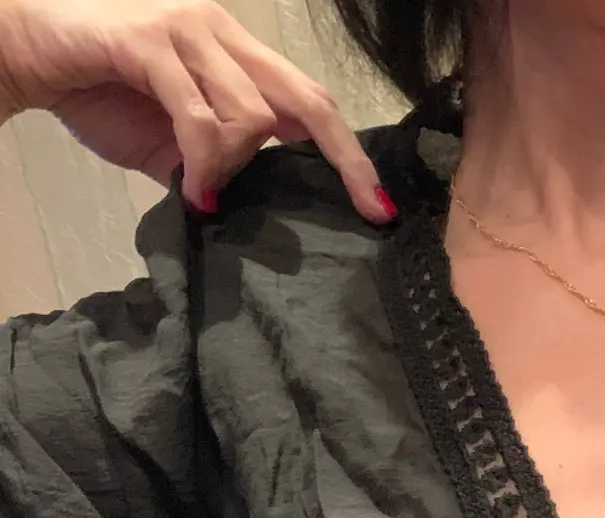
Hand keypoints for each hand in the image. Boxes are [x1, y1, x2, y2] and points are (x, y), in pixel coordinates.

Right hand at [0, 0, 391, 221]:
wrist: (30, 55)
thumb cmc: (101, 92)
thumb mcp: (175, 144)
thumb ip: (220, 165)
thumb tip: (256, 209)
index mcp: (235, 52)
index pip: (311, 101)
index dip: (350, 155)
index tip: (379, 207)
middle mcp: (221, 30)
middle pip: (307, 99)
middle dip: (344, 161)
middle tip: (365, 211)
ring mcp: (187, 29)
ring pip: (254, 117)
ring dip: (233, 168)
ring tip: (200, 186)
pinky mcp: (149, 41)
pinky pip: (202, 117)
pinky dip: (204, 162)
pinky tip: (191, 188)